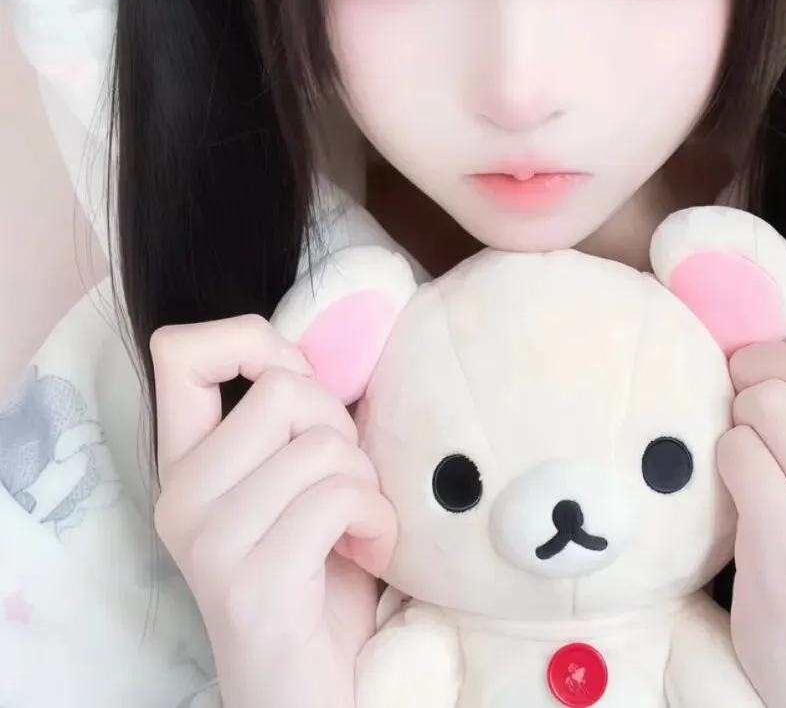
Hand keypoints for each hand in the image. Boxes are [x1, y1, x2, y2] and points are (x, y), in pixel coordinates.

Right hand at [151, 314, 397, 707]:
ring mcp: (210, 540)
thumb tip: (317, 349)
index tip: (298, 382)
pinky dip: (378, 519)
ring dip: (366, 481)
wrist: (305, 690)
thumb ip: (290, 421)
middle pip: (283, 389)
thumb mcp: (295, 483)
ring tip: (357, 523)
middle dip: (340, 425)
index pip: (180, 353)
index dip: (252, 340)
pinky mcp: (252, 581)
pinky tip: (369, 550)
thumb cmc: (315, 574)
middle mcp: (181, 496)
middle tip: (346, 480)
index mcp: (185, 464)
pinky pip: (339, 498)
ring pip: (323, 445)